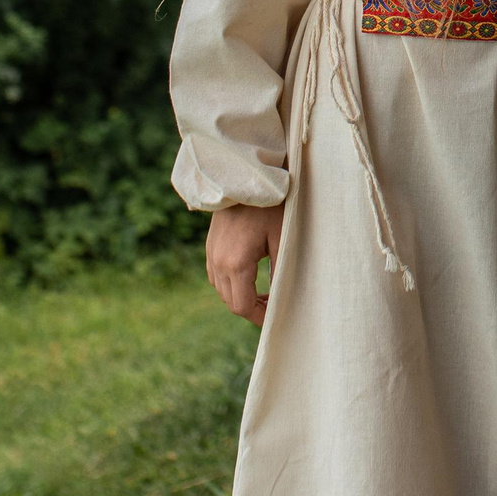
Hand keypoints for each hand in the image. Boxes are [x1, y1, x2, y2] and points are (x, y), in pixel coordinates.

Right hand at [205, 201, 283, 325]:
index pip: (242, 306)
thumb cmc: (269, 206)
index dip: (259, 317)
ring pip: (222, 290)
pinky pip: (216, 275)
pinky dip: (231, 283)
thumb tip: (286, 298)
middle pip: (231, 302)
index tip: (276, 316)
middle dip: (252, 308)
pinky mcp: (210, 246)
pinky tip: (250, 276)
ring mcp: (211, 254)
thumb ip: (281, 271)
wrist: (243, 178)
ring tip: (265, 292)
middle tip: (275, 304)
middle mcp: (218, 262)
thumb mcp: (282, 238)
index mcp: (236, 264)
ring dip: (241, 296)